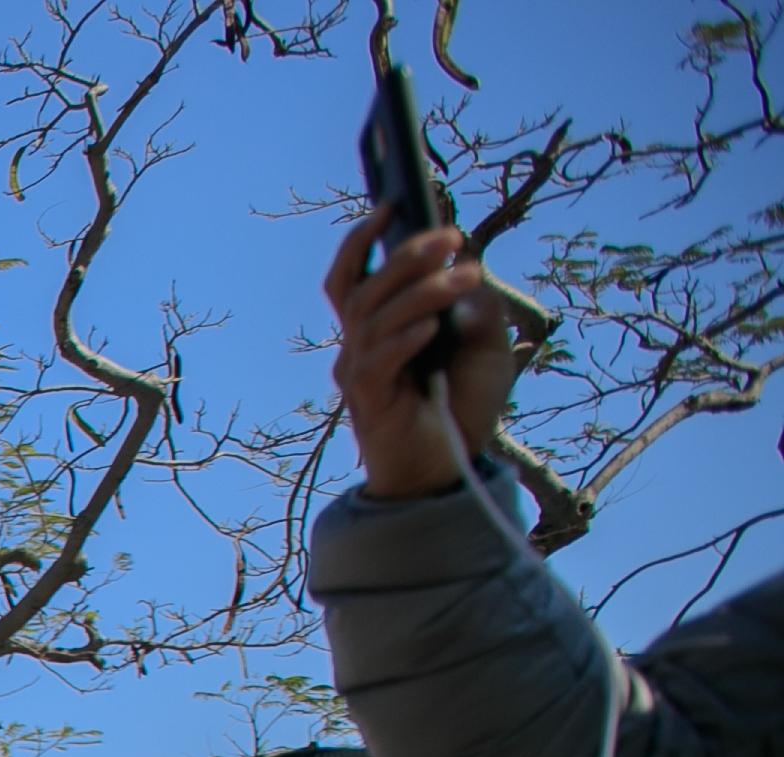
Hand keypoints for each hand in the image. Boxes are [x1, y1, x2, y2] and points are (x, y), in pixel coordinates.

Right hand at [326, 216, 514, 504]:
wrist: (447, 471)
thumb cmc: (457, 406)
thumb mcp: (484, 346)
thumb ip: (477, 308)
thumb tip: (470, 273)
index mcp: (377, 328)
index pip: (353, 277)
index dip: (362, 240)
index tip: (392, 204)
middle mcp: (358, 347)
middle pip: (364, 288)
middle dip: (406, 256)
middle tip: (450, 237)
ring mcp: (359, 375)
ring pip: (375, 318)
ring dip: (421, 291)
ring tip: (465, 276)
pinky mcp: (369, 402)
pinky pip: (378, 361)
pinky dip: (404, 339)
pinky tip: (432, 327)